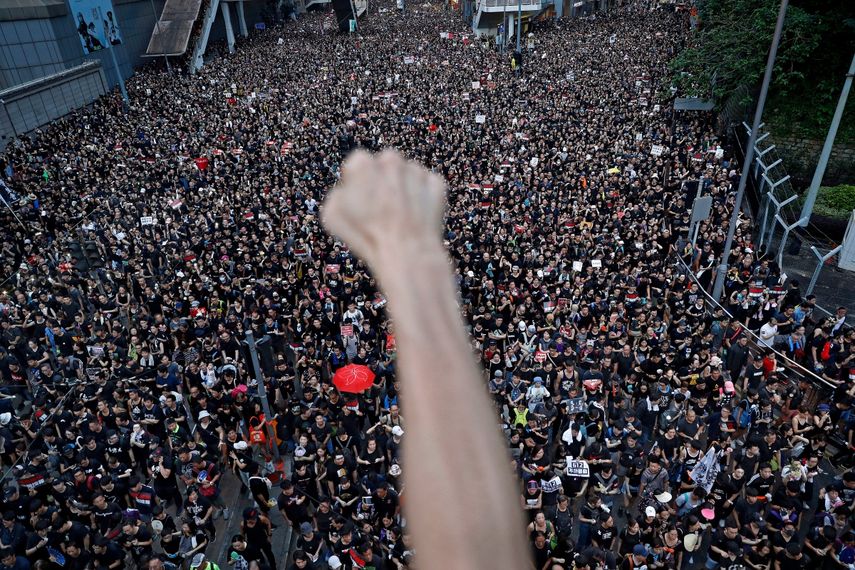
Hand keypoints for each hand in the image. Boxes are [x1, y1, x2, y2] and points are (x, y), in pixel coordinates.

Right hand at [322, 150, 445, 271]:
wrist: (406, 252)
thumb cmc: (366, 236)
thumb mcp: (332, 215)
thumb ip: (337, 193)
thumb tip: (347, 189)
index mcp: (363, 163)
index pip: (358, 164)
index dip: (357, 182)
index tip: (360, 199)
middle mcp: (391, 160)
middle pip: (385, 165)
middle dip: (383, 180)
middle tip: (381, 206)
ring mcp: (416, 171)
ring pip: (407, 174)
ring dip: (403, 188)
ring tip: (400, 215)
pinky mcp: (436, 184)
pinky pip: (427, 185)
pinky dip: (423, 197)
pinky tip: (416, 216)